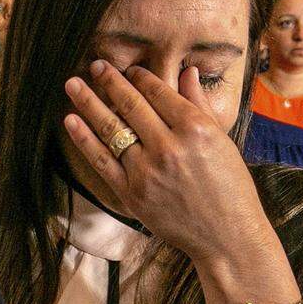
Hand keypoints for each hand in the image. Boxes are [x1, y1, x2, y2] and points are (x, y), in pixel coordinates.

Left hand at [62, 61, 271, 265]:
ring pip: (110, 129)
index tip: (128, 69)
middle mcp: (168, 147)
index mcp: (195, 129)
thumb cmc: (231, 189)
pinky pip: (101, 161)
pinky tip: (71, 120)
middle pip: (130, 105)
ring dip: (88, 103)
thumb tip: (187, 72)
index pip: (158, 92)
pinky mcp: (131, 194)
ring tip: (72, 84)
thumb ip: (199, 105)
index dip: (139, 77)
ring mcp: (146, 171)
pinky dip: (84, 139)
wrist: (226, 237)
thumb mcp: (222, 141)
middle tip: (95, 65)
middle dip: (109, 81)